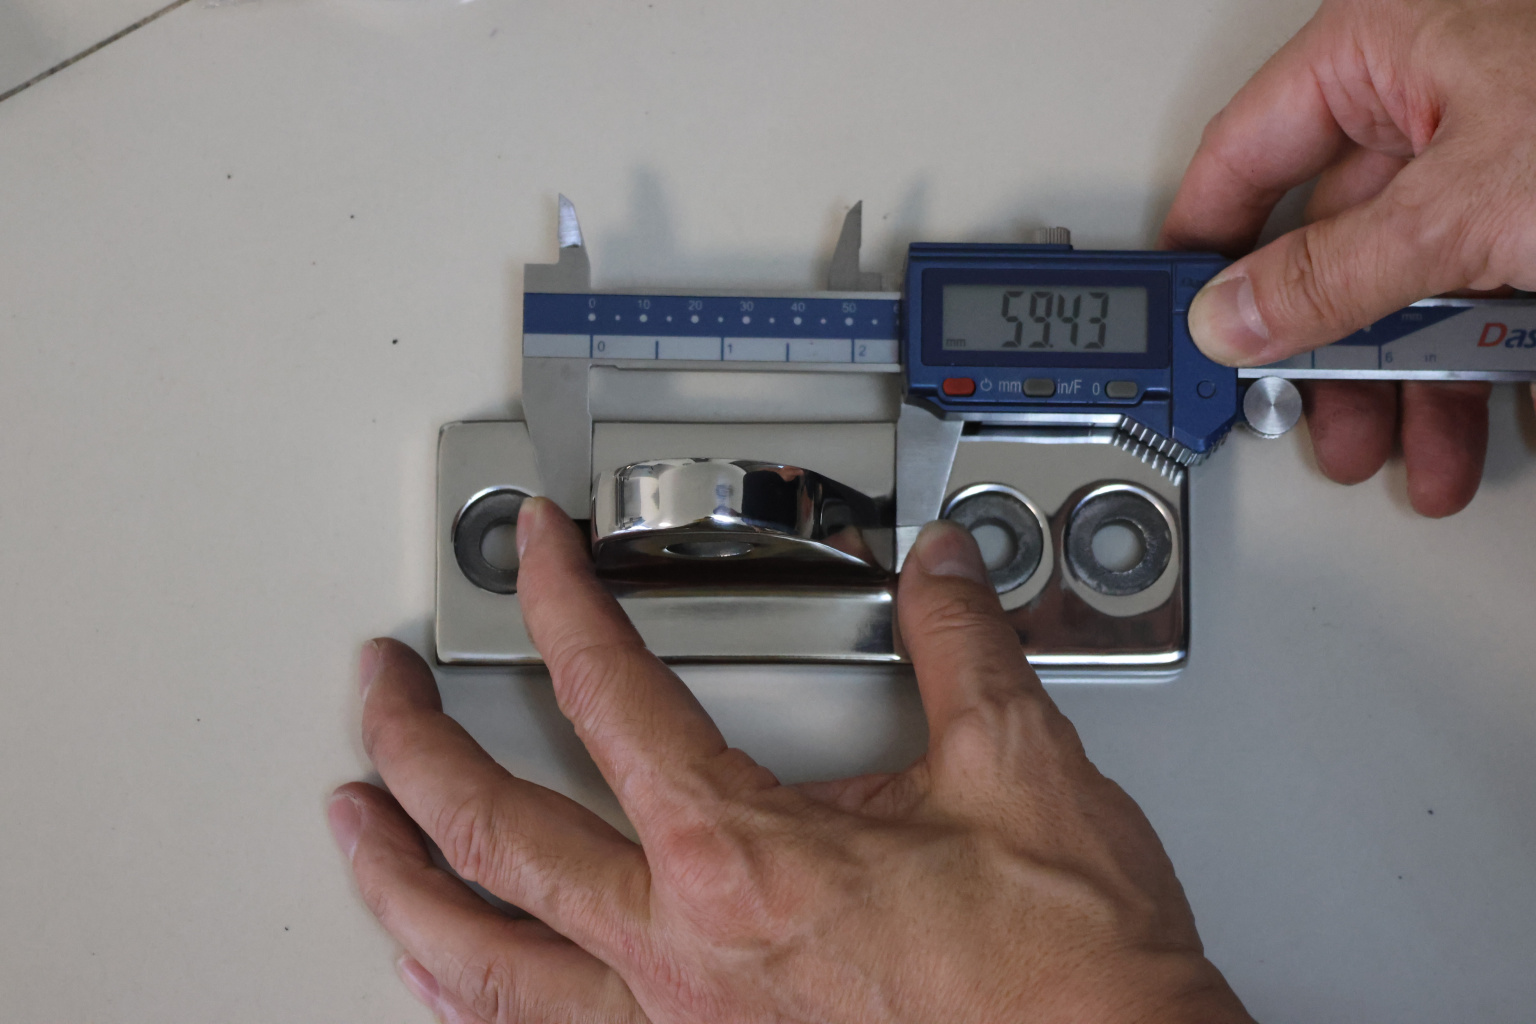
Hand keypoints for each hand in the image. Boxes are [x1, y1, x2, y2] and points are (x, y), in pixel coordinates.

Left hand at [328, 498, 1253, 1023]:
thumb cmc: (1062, 977)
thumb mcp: (1022, 773)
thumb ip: (964, 651)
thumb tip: (943, 573)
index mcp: (741, 860)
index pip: (612, 696)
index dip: (563, 604)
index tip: (539, 555)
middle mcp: (681, 952)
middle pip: (493, 830)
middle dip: (413, 742)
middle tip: (378, 685)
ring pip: (480, 958)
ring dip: (400, 882)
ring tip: (355, 829)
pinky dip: (469, 997)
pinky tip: (447, 980)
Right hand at [1160, 0, 1535, 516]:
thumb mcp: (1463, 207)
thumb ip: (1329, 275)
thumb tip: (1230, 317)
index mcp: (1380, 52)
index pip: (1242, 154)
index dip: (1203, 245)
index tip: (1182, 324)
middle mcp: (1431, 101)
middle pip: (1333, 246)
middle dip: (1332, 357)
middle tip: (1314, 420)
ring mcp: (1497, 160)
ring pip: (1414, 288)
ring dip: (1416, 390)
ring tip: (1425, 456)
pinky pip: (1492, 298)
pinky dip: (1496, 370)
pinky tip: (1508, 421)